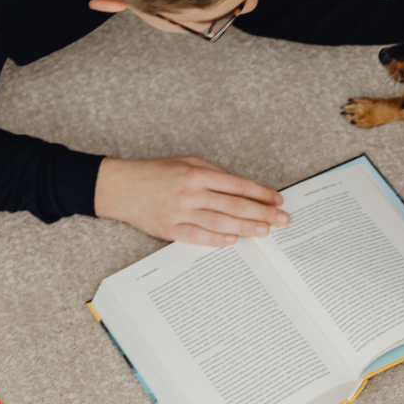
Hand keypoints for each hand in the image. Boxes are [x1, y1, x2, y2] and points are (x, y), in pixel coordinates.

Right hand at [95, 156, 289, 245]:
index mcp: (198, 173)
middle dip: (263, 213)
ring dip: (246, 228)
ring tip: (265, 232)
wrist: (121, 187)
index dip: (261, 194)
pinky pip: (198, 237)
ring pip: (221, 223)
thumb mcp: (185, 161)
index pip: (238, 185)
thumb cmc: (154, 172)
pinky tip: (233, 242)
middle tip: (283, 220)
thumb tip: (237, 185)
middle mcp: (192, 192)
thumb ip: (212, 172)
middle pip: (235, 205)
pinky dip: (216, 240)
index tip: (277, 201)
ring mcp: (181, 212)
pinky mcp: (170, 229)